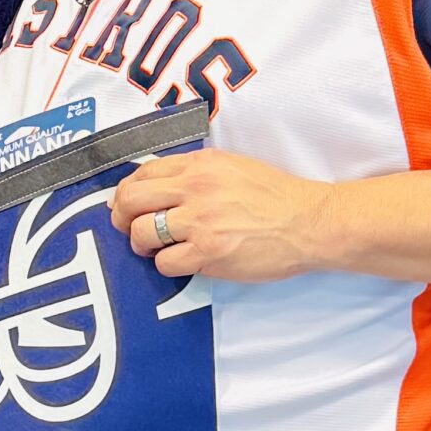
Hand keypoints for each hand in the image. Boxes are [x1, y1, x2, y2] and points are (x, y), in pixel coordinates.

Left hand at [111, 149, 330, 284]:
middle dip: (121, 217)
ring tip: (156, 248)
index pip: (142, 173)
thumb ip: (195, 173)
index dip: (127, 191)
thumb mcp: (232, 167)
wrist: (309, 222)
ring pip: (141, 232)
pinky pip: (165, 262)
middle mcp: (195, 188)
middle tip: (128, 228)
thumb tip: (157, 187)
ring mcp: (201, 221)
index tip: (127, 204)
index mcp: (200, 165)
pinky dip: (167, 265)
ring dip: (142, 244)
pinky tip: (183, 261)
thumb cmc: (275, 197)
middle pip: (131, 200)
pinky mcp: (209, 253)